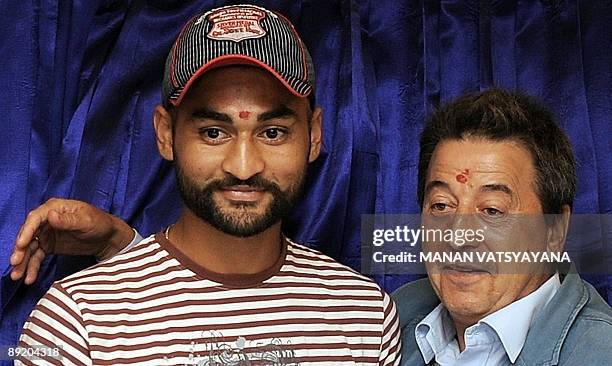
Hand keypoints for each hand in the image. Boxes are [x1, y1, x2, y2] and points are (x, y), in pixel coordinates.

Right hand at [10, 198, 134, 283]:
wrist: (108, 237)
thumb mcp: (86, 221)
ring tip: (17, 276)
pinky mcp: (49, 246)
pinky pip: (37, 256)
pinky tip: (29, 278)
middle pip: (29, 234)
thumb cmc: (100, 223)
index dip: (26, 231)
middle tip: (15, 262)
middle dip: (21, 249)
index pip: (35, 218)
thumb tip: (50, 215)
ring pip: (30, 247)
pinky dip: (32, 267)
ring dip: (23, 261)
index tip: (21, 245)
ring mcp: (47, 233)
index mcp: (55, 208)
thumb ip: (68, 220)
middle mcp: (47, 220)